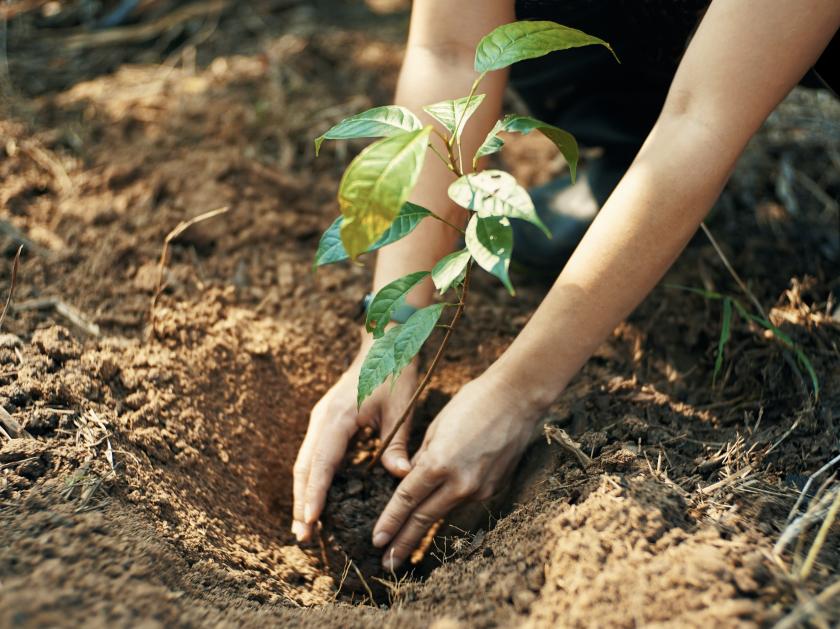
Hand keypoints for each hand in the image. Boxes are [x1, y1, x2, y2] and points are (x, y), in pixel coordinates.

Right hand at [292, 329, 417, 542]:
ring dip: (303, 493)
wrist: (384, 344)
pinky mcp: (325, 422)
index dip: (315, 494)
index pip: (322, 463)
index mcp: (338, 417)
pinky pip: (314, 455)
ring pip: (305, 462)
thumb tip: (401, 477)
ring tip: (304, 526)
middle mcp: (322, 420)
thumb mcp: (401, 409)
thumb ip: (397, 444)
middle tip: (302, 537)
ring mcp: (321, 420)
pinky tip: (316, 500)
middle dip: (301, 502)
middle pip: (304, 467)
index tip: (310, 521)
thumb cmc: (394, 373)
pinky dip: (312, 479)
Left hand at [371, 371, 542, 570]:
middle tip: (386, 564)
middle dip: (403, 543)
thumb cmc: (473, 402)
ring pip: (444, 511)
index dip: (390, 522)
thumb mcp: (437, 427)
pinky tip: (436, 514)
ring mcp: (480, 488)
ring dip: (423, 531)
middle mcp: (460, 482)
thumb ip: (422, 458)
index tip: (376, 541)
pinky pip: (463, 501)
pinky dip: (448, 508)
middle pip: (424, 518)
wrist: (518, 398)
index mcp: (440, 463)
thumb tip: (409, 479)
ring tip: (405, 549)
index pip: (407, 500)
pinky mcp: (494, 488)